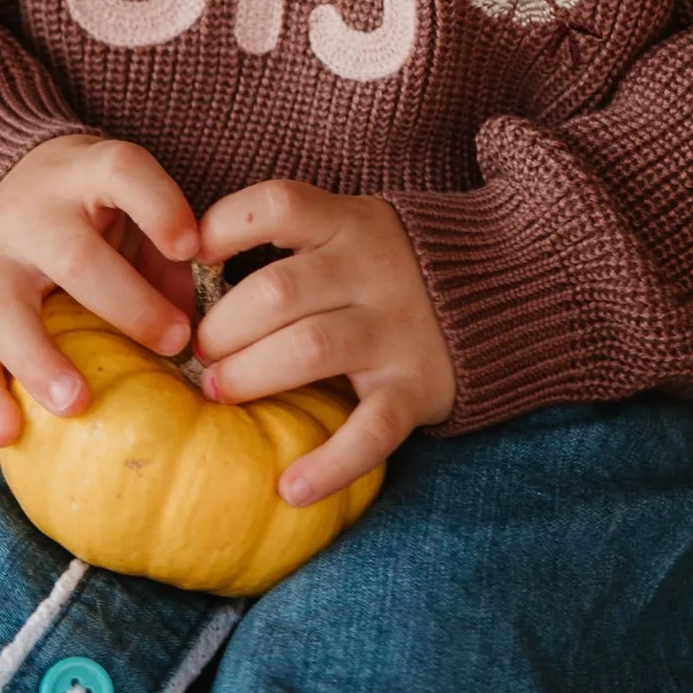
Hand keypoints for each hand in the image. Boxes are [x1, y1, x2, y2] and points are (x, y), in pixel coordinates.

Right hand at [0, 133, 199, 449]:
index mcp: (84, 175)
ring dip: (40, 359)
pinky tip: (8, 433)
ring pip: (5, 309)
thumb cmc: (89, 213)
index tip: (192, 247)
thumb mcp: (128, 207)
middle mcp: (33, 214)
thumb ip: (164, 255)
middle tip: (173, 342)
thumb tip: (196, 328)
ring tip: (75, 402)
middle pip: (74, 256)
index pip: (121, 173)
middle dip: (126, 304)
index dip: (158, 206)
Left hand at [192, 181, 455, 505]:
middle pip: (276, 292)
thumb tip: (187, 264)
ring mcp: (397, 329)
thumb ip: (291, 240)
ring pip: (308, 350)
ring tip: (219, 393)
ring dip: (250, 376)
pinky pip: (372, 430)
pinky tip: (290, 487)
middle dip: (222, 328)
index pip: (278, 205)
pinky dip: (330, 463)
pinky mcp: (418, 386)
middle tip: (201, 354)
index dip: (223, 227)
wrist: (504, 288)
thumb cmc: (391, 266)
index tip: (193, 258)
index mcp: (349, 223)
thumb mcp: (351, 229)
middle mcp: (373, 269)